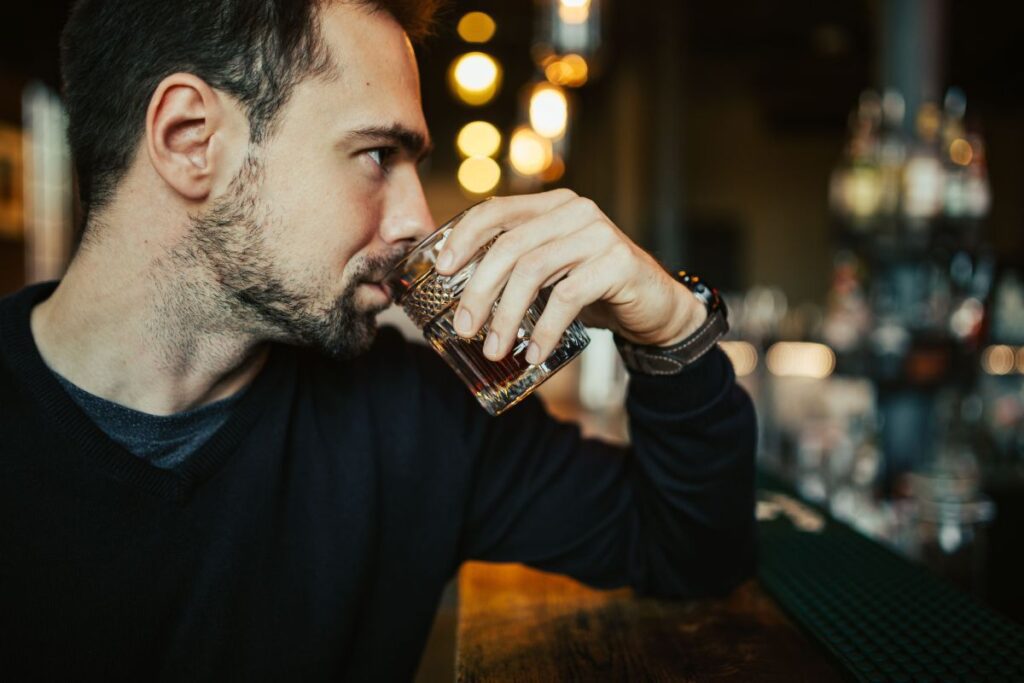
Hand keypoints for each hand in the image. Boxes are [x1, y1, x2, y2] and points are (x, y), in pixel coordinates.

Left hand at [434, 189, 706, 363]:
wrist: (655, 307)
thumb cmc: (594, 290)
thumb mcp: (551, 271)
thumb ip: (516, 266)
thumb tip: (457, 292)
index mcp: (551, 206)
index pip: (496, 210)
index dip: (464, 237)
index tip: (442, 270)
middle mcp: (574, 211)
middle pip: (510, 246)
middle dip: (479, 290)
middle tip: (464, 328)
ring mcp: (598, 234)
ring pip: (534, 270)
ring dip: (507, 315)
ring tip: (494, 348)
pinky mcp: (618, 262)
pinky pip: (568, 296)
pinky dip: (545, 328)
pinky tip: (534, 353)